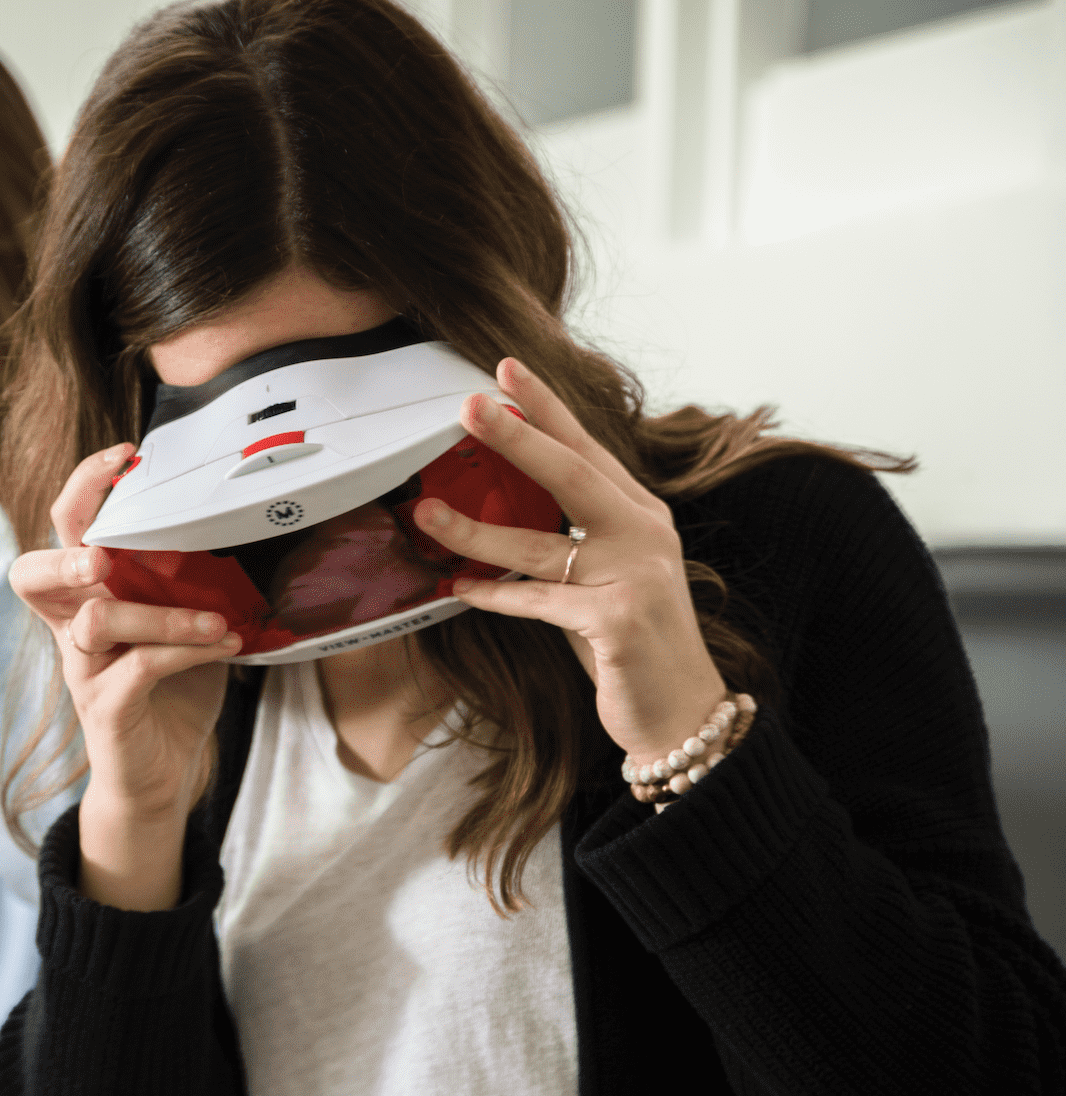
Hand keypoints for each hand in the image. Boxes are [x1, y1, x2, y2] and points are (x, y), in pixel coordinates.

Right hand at [8, 445, 240, 909]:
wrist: (162, 775)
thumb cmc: (171, 691)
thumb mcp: (184, 622)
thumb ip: (194, 579)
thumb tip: (248, 523)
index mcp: (87, 596)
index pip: (62, 529)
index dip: (81, 488)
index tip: (124, 456)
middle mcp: (73, 628)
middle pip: (33, 572)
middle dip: (69, 550)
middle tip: (106, 553)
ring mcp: (84, 670)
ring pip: (97, 621)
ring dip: (159, 612)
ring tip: (214, 619)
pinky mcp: (106, 709)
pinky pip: (136, 669)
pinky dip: (183, 652)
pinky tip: (222, 645)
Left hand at [412, 358, 727, 766]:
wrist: (680, 713)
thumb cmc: (630, 642)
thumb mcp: (605, 576)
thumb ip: (569, 538)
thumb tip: (498, 507)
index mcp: (639, 514)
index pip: (586, 448)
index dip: (546, 408)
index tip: (506, 369)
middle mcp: (643, 534)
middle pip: (572, 473)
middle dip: (516, 437)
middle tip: (470, 405)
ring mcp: (635, 574)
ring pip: (539, 543)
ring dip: (475, 528)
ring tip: (426, 512)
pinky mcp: (619, 619)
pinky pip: (538, 600)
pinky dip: (496, 595)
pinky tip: (460, 588)